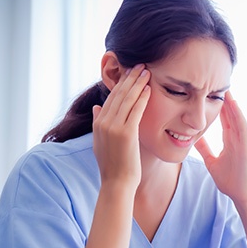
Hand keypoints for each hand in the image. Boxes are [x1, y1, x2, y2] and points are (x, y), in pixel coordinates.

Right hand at [92, 64, 149, 189]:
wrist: (117, 183)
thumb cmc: (114, 165)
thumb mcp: (101, 141)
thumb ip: (98, 122)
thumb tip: (97, 106)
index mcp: (99, 122)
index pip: (111, 97)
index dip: (121, 83)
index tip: (130, 72)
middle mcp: (103, 122)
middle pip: (118, 94)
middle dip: (130, 77)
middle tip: (140, 64)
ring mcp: (113, 127)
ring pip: (126, 99)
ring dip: (137, 83)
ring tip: (146, 71)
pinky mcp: (125, 133)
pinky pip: (135, 110)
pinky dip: (142, 98)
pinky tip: (149, 89)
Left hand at [194, 91, 246, 204]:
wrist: (241, 195)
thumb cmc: (229, 180)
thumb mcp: (211, 161)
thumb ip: (204, 149)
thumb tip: (193, 138)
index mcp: (230, 140)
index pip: (223, 119)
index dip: (218, 105)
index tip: (210, 91)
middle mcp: (237, 138)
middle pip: (230, 114)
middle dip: (225, 99)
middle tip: (218, 82)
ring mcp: (242, 142)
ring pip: (237, 118)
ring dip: (232, 103)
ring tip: (226, 88)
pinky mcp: (246, 148)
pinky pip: (242, 128)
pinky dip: (238, 116)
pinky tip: (233, 105)